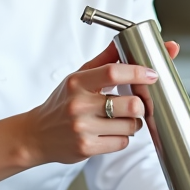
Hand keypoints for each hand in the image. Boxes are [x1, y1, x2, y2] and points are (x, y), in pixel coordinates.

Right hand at [21, 40, 174, 165]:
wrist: (37, 134)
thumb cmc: (61, 104)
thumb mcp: (77, 78)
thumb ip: (104, 60)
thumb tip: (126, 41)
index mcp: (78, 82)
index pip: (114, 72)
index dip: (138, 73)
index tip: (152, 74)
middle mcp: (79, 104)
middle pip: (130, 104)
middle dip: (140, 105)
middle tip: (136, 103)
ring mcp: (83, 128)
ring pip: (131, 125)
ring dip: (133, 123)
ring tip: (121, 119)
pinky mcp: (87, 148)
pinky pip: (122, 142)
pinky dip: (123, 137)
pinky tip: (111, 132)